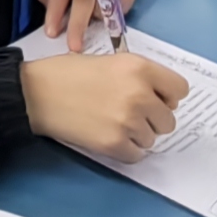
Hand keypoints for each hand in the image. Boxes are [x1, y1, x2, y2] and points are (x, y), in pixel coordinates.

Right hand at [20, 48, 192, 159]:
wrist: (36, 93)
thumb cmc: (70, 73)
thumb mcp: (111, 62)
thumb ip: (140, 77)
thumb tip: (163, 99)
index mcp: (140, 68)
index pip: (180, 90)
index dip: (167, 96)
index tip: (154, 99)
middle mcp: (139, 94)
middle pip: (168, 120)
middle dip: (152, 119)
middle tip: (128, 113)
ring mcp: (128, 121)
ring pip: (152, 139)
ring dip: (137, 135)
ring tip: (111, 122)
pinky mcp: (114, 144)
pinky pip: (136, 155)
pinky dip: (125, 150)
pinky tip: (107, 136)